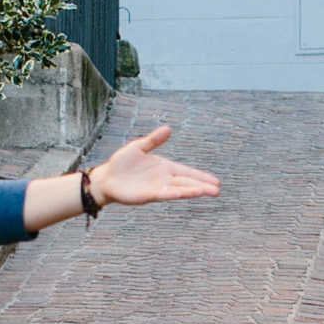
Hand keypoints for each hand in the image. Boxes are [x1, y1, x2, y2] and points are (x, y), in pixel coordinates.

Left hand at [89, 124, 220, 207]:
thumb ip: (153, 140)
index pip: (187, 172)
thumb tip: (168, 128)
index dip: (201, 176)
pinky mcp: (148, 195)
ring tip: (209, 192)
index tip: (215, 181)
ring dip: (193, 191)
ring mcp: (157, 188)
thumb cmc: (121, 163)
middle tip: (218, 190)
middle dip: (203, 186)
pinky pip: (165, 194)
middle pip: (187, 182)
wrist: (106, 177)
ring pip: (180, 190)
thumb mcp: (138, 147)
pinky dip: (176, 194)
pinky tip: (186, 194)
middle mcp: (164, 179)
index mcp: (165, 167)